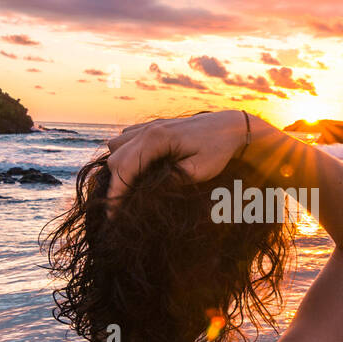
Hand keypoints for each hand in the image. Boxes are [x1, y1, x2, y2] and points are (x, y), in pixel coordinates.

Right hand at [105, 111, 255, 203]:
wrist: (228, 126)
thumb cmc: (217, 149)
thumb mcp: (199, 171)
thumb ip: (172, 181)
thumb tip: (147, 195)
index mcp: (157, 138)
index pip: (125, 167)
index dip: (116, 193)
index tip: (114, 215)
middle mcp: (148, 129)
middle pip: (116, 158)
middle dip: (116, 184)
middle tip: (122, 207)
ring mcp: (148, 126)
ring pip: (116, 147)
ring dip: (119, 167)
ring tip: (130, 188)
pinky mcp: (151, 127)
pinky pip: (126, 140)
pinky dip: (125, 155)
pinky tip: (138, 170)